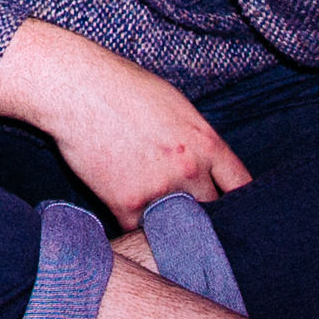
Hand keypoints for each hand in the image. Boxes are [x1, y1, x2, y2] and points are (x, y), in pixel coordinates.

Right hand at [0, 20, 251, 208]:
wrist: (76, 89)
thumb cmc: (122, 87)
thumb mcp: (175, 104)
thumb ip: (195, 139)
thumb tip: (205, 165)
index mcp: (206, 142)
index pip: (242, 186)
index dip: (241, 203)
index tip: (235, 213)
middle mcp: (190, 169)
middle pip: (213, 213)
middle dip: (203, 216)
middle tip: (194, 222)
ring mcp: (160, 190)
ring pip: (177, 228)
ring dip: (170, 229)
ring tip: (163, 230)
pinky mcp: (127, 204)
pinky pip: (138, 230)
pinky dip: (133, 227)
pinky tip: (127, 217)